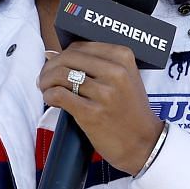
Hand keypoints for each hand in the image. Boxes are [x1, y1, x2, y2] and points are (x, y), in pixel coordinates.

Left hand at [38, 42, 163, 173]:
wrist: (143, 142)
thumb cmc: (130, 110)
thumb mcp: (126, 78)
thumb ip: (96, 64)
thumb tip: (52, 54)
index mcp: (124, 58)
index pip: (80, 46)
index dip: (63, 55)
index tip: (57, 66)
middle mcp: (115, 72)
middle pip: (68, 58)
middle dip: (50, 67)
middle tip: (45, 78)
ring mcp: (104, 93)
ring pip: (60, 75)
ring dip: (46, 82)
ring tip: (46, 89)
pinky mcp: (91, 113)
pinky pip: (59, 95)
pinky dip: (49, 96)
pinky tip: (52, 100)